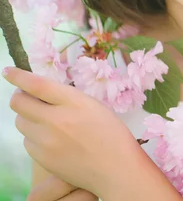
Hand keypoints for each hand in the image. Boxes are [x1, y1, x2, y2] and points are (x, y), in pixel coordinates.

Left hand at [4, 66, 139, 197]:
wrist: (115, 167)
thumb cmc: (109, 131)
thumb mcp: (91, 104)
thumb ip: (65, 97)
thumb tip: (38, 91)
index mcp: (72, 101)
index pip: (37, 85)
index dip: (18, 76)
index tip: (8, 71)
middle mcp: (56, 120)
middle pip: (20, 103)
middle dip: (20, 97)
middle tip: (28, 97)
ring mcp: (47, 141)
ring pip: (20, 122)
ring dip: (28, 117)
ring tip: (46, 120)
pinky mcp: (42, 159)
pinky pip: (27, 141)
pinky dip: (34, 136)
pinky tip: (51, 138)